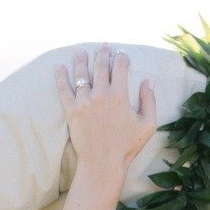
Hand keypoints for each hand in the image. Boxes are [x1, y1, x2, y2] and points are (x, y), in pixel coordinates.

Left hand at [55, 46, 156, 172]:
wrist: (103, 163)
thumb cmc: (127, 146)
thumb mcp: (149, 124)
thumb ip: (150, 100)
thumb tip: (149, 80)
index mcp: (120, 96)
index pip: (120, 68)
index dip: (121, 58)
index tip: (121, 53)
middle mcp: (100, 94)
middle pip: (100, 67)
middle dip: (102, 54)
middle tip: (103, 46)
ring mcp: (84, 102)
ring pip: (81, 74)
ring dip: (81, 60)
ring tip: (80, 51)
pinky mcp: (71, 111)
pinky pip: (64, 89)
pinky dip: (61, 77)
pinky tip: (59, 67)